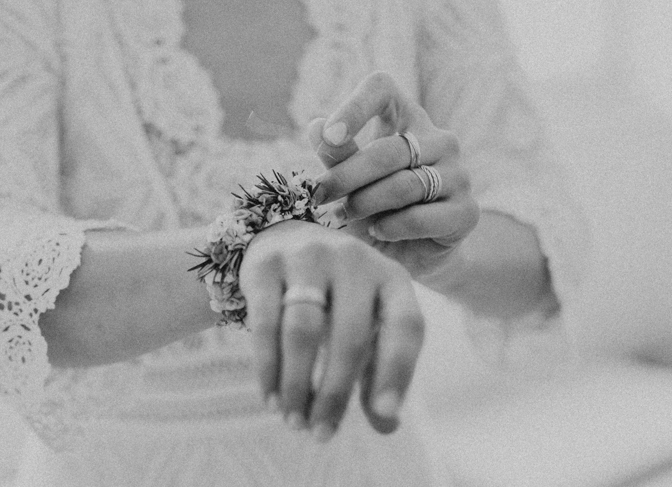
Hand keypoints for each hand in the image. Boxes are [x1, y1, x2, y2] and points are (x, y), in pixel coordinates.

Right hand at [238, 218, 423, 440]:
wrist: (283, 239)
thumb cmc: (337, 296)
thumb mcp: (368, 321)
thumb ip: (378, 370)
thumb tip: (387, 424)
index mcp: (391, 277)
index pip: (406, 325)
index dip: (398, 370)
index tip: (384, 414)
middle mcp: (354, 259)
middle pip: (351, 336)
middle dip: (334, 393)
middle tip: (321, 434)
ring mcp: (308, 256)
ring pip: (303, 331)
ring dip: (297, 385)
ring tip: (294, 420)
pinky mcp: (266, 264)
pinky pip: (265, 323)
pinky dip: (268, 367)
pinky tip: (271, 397)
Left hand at [310, 71, 479, 278]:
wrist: (408, 252)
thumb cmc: (372, 205)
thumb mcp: (348, 179)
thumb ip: (337, 155)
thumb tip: (317, 127)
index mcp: (406, 118)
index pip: (382, 88)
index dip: (355, 106)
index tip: (329, 135)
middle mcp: (439, 139)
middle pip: (388, 149)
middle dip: (347, 175)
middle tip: (320, 195)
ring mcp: (458, 174)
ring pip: (404, 184)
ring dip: (366, 203)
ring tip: (346, 215)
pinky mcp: (466, 211)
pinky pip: (421, 217)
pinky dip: (391, 227)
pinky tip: (378, 230)